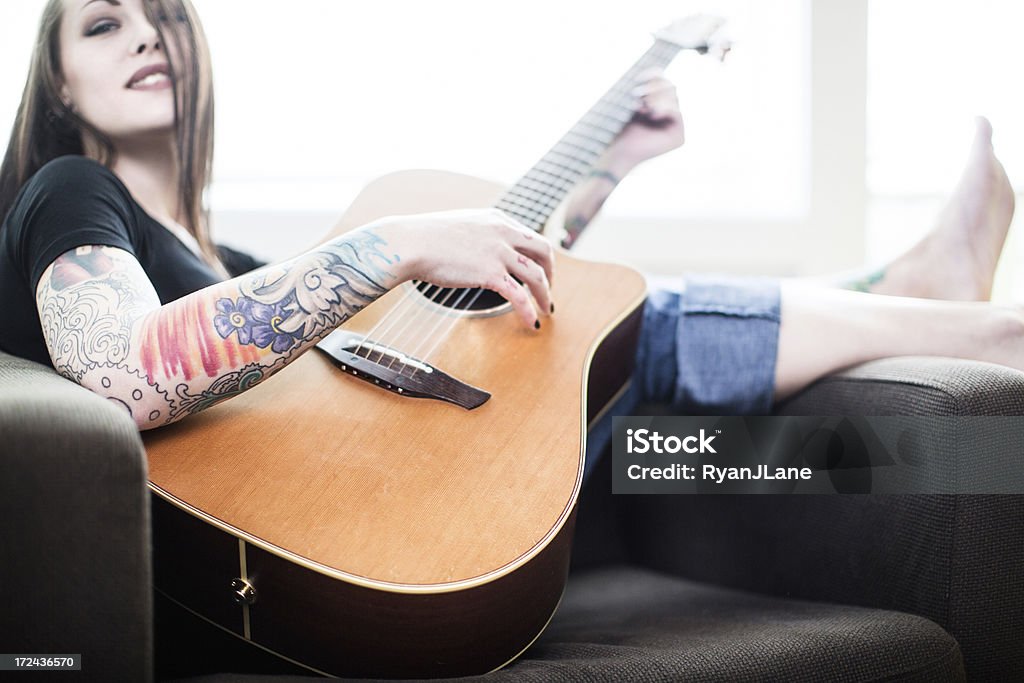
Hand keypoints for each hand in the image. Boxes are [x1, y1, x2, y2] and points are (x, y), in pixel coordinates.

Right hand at [377, 208, 553, 328]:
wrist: (411, 243)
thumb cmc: (426, 237)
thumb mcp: (461, 226)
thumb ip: (479, 235)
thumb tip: (481, 251)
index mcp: (497, 219)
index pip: (530, 236)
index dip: (539, 256)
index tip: (540, 269)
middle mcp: (503, 232)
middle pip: (543, 251)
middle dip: (550, 272)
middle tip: (547, 288)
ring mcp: (499, 253)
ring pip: (537, 275)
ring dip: (544, 294)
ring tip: (545, 309)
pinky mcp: (491, 274)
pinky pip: (519, 297)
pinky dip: (528, 311)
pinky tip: (531, 323)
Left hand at [602, 70, 684, 176]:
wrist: (614, 151)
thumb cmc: (616, 127)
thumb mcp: (628, 100)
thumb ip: (643, 85)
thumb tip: (658, 69)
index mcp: (654, 104)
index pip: (662, 80)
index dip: (653, 75)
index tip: (639, 77)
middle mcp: (666, 115)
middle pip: (671, 86)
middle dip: (654, 87)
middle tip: (637, 96)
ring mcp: (673, 127)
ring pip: (675, 96)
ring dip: (657, 97)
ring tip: (641, 108)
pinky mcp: (678, 137)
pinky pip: (677, 112)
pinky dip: (665, 108)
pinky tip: (652, 114)